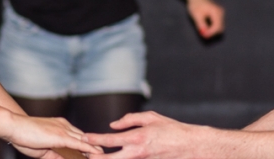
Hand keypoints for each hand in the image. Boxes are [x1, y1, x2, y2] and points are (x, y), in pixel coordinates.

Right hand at [6, 114, 101, 157]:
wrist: (13, 126)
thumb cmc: (24, 136)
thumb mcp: (43, 149)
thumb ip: (55, 155)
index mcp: (61, 126)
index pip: (79, 138)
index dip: (88, 146)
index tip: (98, 154)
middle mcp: (65, 126)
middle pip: (84, 139)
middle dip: (96, 148)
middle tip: (107, 156)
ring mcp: (63, 130)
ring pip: (84, 141)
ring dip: (96, 150)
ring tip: (106, 157)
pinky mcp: (61, 136)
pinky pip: (79, 144)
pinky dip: (89, 150)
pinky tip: (98, 154)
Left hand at [84, 111, 203, 158]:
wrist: (190, 146)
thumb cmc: (171, 129)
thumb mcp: (150, 117)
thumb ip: (130, 120)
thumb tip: (113, 125)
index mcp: (137, 137)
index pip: (110, 139)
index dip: (95, 139)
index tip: (84, 137)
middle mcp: (137, 153)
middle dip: (95, 157)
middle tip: (84, 152)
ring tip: (95, 156)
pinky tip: (113, 157)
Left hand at [186, 0, 223, 38]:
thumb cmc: (195, 4)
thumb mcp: (196, 15)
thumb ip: (201, 24)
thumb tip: (204, 34)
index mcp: (216, 12)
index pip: (217, 26)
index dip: (211, 33)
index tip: (203, 35)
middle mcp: (221, 12)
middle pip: (220, 28)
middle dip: (212, 32)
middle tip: (202, 33)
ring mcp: (221, 13)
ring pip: (219, 27)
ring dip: (212, 30)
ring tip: (202, 27)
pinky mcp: (220, 14)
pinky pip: (218, 24)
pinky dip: (212, 27)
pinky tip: (205, 24)